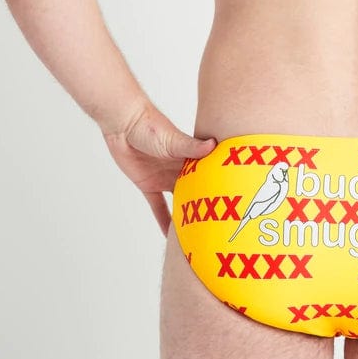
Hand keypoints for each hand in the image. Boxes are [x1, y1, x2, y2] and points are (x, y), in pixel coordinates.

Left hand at [102, 101, 216, 235]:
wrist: (123, 124)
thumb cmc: (149, 125)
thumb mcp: (172, 139)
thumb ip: (191, 146)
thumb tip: (214, 145)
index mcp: (190, 157)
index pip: (209, 175)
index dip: (220, 187)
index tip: (234, 202)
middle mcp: (180, 169)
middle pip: (196, 191)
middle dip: (207, 205)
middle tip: (220, 225)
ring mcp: (164, 178)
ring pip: (179, 201)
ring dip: (187, 215)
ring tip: (199, 234)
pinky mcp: (148, 185)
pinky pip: (157, 205)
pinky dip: (162, 219)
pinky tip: (167, 234)